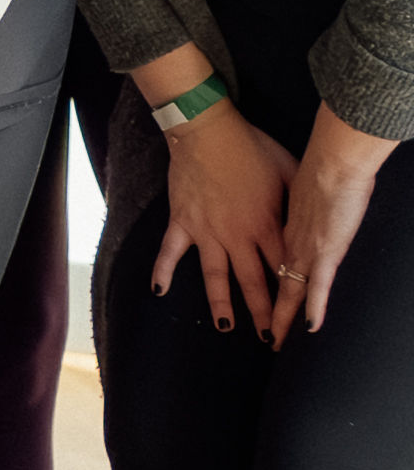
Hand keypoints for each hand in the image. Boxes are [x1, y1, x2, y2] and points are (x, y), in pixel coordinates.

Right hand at [153, 108, 298, 332]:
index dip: (293, 293)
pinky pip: (171, 251)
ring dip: (222, 303)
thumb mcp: (289, 171)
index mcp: (267, 224)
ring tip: (227, 327)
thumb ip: (298, 200)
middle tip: (271, 338)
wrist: (208, 131)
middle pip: (253, 282)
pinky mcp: (183, 221)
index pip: (284, 268)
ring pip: (215, 276)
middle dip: (264, 312)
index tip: (300, 313)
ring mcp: (207, 231)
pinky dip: (163, 271)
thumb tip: (311, 219)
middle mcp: (237, 235)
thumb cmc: (252, 147)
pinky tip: (159, 291)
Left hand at [279, 120, 393, 336]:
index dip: (265, 282)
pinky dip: (314, 306)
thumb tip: (300, 208)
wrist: (331, 161)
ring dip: (283, 316)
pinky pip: (316, 285)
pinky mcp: (324, 250)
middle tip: (261, 333)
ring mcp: (304, 248)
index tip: (259, 298)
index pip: (271, 262)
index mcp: (281, 228)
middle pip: (273, 282)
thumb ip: (296, 205)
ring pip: (289, 289)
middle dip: (268, 310)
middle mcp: (287, 243)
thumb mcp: (296, 188)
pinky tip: (308, 327)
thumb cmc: (318, 167)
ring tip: (274, 340)